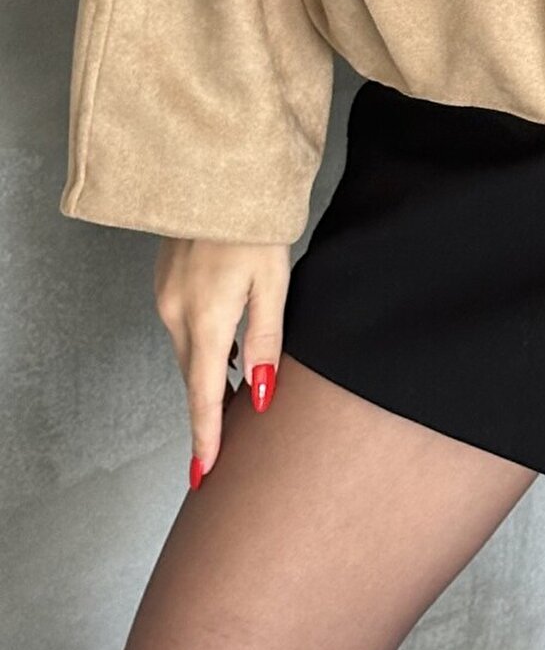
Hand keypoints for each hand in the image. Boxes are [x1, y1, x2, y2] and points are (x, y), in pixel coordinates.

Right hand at [153, 239, 289, 488]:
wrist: (218, 177)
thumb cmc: (255, 227)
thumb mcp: (274, 285)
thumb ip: (266, 341)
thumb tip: (260, 393)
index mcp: (206, 319)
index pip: (205, 394)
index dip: (207, 436)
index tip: (205, 472)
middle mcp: (176, 314)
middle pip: (196, 379)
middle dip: (208, 415)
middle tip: (220, 454)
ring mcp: (165, 299)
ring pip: (190, 354)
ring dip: (209, 378)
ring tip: (232, 408)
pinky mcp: (165, 285)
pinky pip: (184, 331)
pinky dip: (202, 349)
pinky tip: (224, 355)